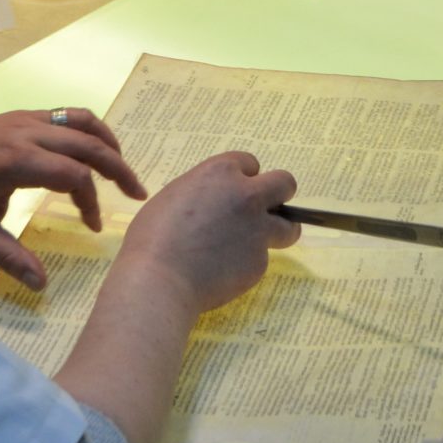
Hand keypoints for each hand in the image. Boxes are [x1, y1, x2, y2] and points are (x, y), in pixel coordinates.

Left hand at [0, 107, 145, 289]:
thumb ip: (8, 256)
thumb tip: (41, 285)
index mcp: (17, 161)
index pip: (74, 175)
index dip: (90, 201)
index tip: (90, 225)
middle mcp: (29, 134)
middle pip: (90, 145)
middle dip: (118, 169)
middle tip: (136, 194)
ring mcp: (29, 119)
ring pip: (85, 122)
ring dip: (110, 145)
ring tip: (122, 170)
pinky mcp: (27, 115)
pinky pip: (69, 115)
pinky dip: (91, 131)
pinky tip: (97, 151)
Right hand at [117, 152, 299, 313]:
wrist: (160, 279)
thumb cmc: (153, 236)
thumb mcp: (174, 196)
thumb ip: (204, 192)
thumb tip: (214, 202)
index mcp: (221, 172)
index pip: (250, 163)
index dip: (243, 178)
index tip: (234, 192)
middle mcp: (247, 196)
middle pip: (285, 184)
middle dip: (278, 195)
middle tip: (265, 210)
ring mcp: (258, 230)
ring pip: (288, 226)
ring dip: (278, 231)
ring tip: (254, 243)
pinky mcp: (260, 262)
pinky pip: (261, 258)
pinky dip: (247, 263)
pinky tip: (222, 271)